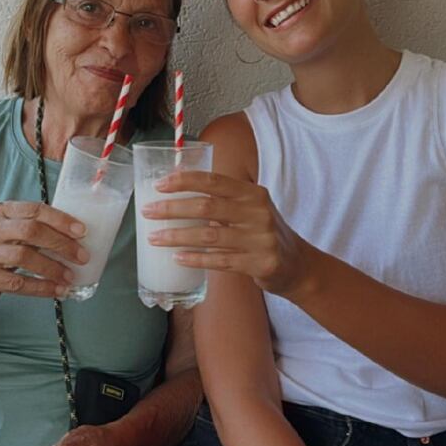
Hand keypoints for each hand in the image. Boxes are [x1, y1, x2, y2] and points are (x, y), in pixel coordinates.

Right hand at [0, 200, 88, 305]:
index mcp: (2, 211)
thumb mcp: (12, 231)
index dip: (60, 220)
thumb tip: (77, 237)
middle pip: (31, 231)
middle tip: (82, 256)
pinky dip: (41, 288)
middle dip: (61, 244)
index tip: (81, 231)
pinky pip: (17, 283)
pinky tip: (56, 290)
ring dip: (52, 268)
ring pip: (23, 257)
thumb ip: (36, 228)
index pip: (35, 209)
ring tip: (70, 276)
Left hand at [141, 170, 310, 295]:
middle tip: (147, 212)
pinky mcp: (260, 264)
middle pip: (207, 207)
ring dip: (177, 236)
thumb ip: (224, 201)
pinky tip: (177, 258)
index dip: (184, 181)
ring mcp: (260, 239)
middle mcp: (258, 213)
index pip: (214, 181)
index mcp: (253, 193)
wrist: (298, 264)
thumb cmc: (264, 233)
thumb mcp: (251, 209)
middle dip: (172, 209)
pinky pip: (220, 261)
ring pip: (209, 236)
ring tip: (154, 238)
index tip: (159, 184)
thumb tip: (178, 193)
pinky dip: (196, 260)